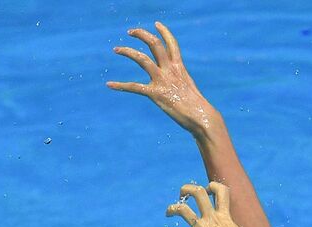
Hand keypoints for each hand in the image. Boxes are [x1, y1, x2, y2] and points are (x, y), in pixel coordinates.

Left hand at [107, 22, 215, 136]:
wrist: (202, 117)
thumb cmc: (198, 109)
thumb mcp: (190, 91)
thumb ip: (181, 85)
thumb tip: (180, 90)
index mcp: (180, 68)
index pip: (171, 44)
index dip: (164, 32)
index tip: (156, 24)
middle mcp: (170, 70)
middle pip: (154, 44)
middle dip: (141, 35)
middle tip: (130, 32)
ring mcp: (162, 80)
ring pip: (141, 58)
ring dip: (128, 51)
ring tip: (117, 49)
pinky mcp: (156, 94)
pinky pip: (134, 87)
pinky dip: (120, 85)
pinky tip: (109, 84)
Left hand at [164, 183, 265, 226]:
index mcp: (225, 217)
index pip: (220, 191)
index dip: (212, 186)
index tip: (208, 191)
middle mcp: (213, 221)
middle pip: (198, 193)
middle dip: (187, 189)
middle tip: (182, 194)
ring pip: (183, 210)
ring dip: (172, 208)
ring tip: (168, 212)